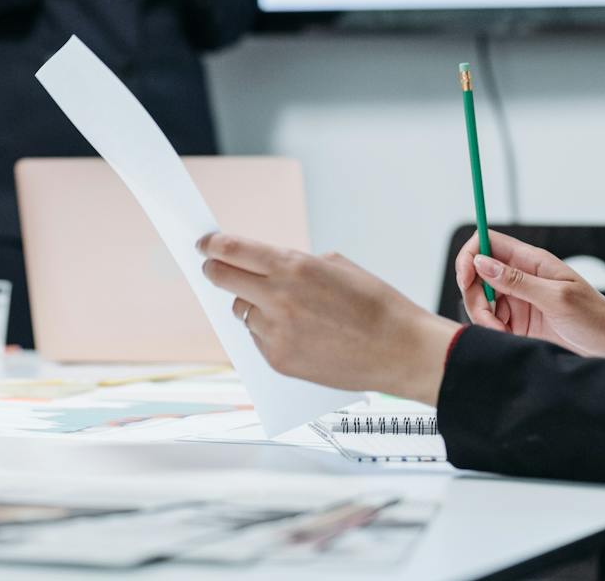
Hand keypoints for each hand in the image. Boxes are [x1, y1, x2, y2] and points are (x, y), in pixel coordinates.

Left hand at [198, 232, 457, 403]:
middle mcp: (278, 298)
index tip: (203, 243)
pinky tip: (296, 332)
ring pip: (241, 311)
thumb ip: (294, 265)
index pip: (232, 250)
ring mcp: (276, 332)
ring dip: (251, 304)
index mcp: (293, 267)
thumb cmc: (376, 305)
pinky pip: (257, 339)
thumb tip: (264, 268)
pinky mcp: (278, 360)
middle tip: (213, 267)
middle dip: (215, 270)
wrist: (401, 350)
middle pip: (223, 279)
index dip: (211, 244)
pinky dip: (267, 332)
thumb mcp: (335, 266)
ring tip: (282, 308)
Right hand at [455, 230, 604, 369]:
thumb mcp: (557, 298)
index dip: (470, 256)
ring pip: (481, 299)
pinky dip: (491, 331)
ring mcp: (519, 299)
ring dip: (483, 318)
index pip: (487, 242)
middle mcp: (521, 277)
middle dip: (476, 297)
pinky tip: (507, 340)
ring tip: (502, 335)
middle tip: (490, 321)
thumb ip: (517, 281)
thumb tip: (481, 262)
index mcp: (531, 261)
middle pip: (477, 274)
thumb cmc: (597, 319)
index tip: (466, 280)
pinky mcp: (519, 321)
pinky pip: (491, 320)